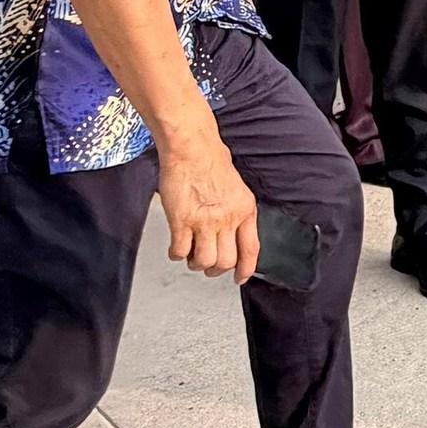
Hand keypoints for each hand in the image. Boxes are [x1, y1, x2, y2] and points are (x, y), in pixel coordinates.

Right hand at [159, 136, 259, 284]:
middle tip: (206, 265)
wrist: (192, 149)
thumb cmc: (211, 164)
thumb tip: (233, 238)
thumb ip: (237, 214)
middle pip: (226, 261)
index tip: (239, 278)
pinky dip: (177, 254)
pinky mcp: (182, 221)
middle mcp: (228, 218)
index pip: (251, 249)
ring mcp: (205, 221)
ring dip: (195, 263)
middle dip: (215, 269)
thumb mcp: (238, 190)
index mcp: (245, 211)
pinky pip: (180, 252)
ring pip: (204, 261)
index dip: (246, 269)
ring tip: (191, 254)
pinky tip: (176, 246)